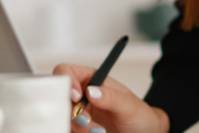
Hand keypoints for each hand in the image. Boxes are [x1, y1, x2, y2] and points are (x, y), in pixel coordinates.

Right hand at [53, 63, 169, 132]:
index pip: (66, 72)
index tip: (77, 97)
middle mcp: (80, 96)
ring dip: (79, 127)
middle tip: (87, 121)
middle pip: (59, 97)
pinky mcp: (77, 130)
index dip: (66, 81)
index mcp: (91, 80)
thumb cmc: (139, 115)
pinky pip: (68, 130)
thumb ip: (111, 97)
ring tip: (100, 132)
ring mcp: (77, 114)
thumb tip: (91, 91)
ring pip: (62, 118)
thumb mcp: (129, 105)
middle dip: (71, 110)